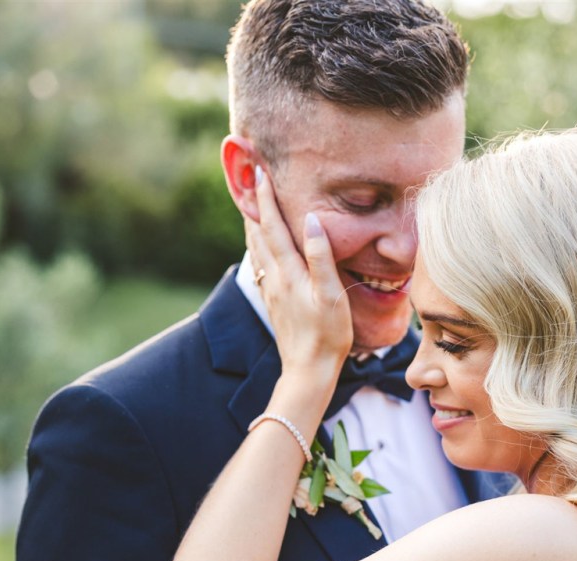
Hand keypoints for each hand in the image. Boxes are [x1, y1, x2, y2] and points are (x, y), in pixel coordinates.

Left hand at [245, 167, 352, 385]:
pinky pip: (261, 266)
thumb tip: (311, 218)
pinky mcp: (274, 303)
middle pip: (258, 234)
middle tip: (247, 180)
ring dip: (252, 225)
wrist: (308, 371)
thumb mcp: (329, 294)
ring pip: (256, 250)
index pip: (273, 226)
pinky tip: (259, 248)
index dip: (266, 198)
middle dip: (253, 205)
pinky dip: (257, 247)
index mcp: (288, 272)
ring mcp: (272, 292)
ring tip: (250, 206)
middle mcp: (274, 278)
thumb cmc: (327, 335)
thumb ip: (320, 255)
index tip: (259, 172)